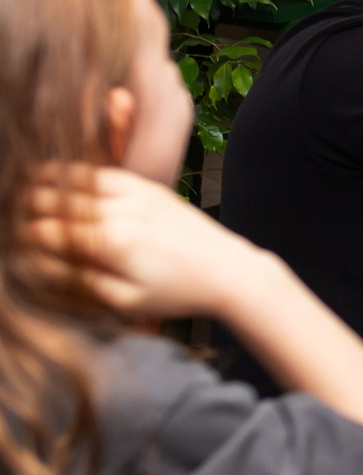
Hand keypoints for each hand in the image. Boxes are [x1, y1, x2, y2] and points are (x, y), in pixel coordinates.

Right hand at [23, 164, 269, 319]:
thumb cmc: (178, 293)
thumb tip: (51, 263)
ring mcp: (139, 196)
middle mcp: (122, 212)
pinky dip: (82, 173)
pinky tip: (66, 174)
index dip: (25, 236)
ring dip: (51, 182)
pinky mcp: (153, 190)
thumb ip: (84, 281)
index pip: (49, 233)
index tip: (16, 239)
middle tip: (14, 209)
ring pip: (81, 181)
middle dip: (31, 206)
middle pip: (59, 201)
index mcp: (111, 243)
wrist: (229, 271)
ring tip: (26, 183)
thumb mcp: (126, 302)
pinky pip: (109, 174)